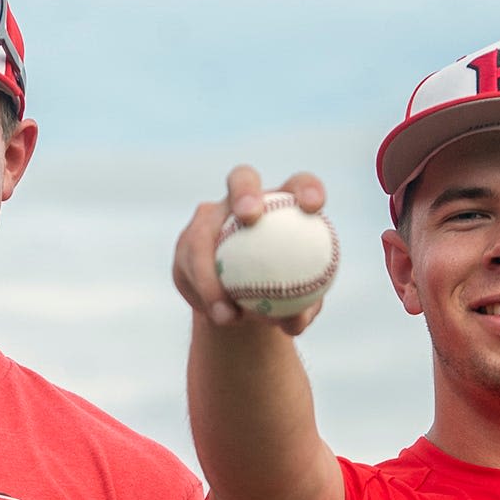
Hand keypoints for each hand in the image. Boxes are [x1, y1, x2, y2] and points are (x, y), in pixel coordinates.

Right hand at [173, 163, 329, 335]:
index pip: (297, 186)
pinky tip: (218, 316)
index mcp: (282, 206)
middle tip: (251, 216)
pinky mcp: (186, 246)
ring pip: (203, 235)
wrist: (240, 308)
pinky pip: (190, 268)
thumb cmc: (279, 302)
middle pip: (242, 179)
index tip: (313, 207)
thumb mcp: (296, 310)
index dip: (307, 188)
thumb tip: (297, 321)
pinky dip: (205, 293)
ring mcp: (209, 220)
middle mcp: (242, 201)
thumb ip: (301, 310)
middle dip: (245, 191)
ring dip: (212, 273)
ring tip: (228, 313)